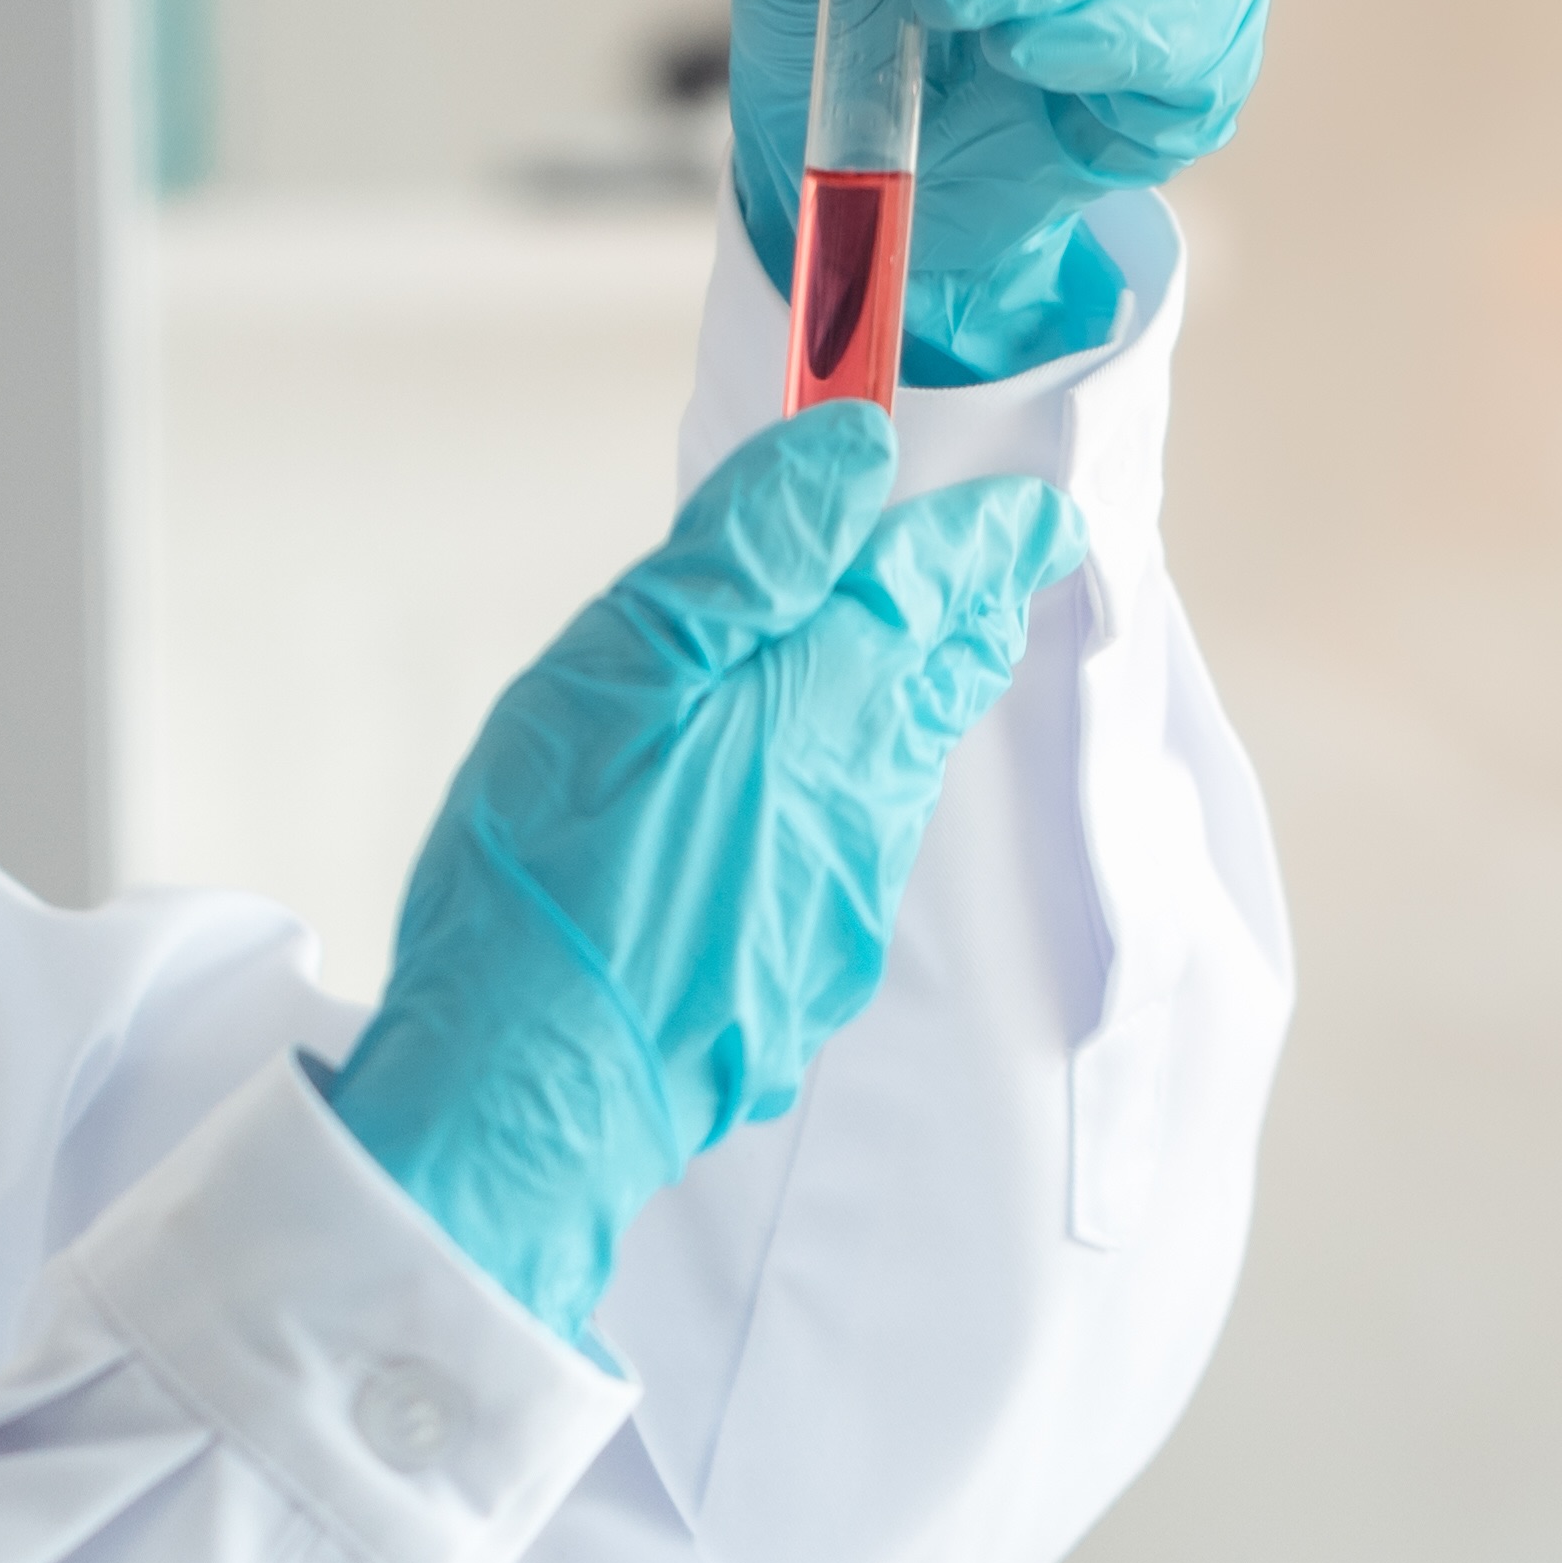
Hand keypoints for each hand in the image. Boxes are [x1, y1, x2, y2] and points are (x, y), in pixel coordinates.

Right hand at [321, 407, 1085, 1343]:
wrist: (533, 1105)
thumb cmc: (552, 874)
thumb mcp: (621, 669)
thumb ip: (746, 554)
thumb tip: (853, 457)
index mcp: (827, 709)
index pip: (938, 591)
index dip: (986, 536)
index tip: (1028, 507)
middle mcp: (863, 808)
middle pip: (940, 688)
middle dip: (965, 618)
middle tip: (989, 575)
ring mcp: (840, 910)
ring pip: (902, 779)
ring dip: (908, 710)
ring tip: (899, 671)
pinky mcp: (799, 988)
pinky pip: (852, 865)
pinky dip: (847, 806)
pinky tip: (794, 817)